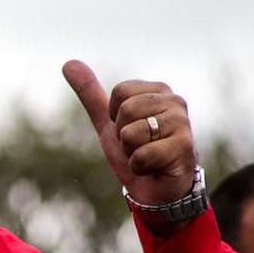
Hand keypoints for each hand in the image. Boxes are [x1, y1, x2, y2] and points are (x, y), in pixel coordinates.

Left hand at [63, 60, 195, 205]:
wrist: (154, 189)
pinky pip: (142, 155)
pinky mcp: (184, 148)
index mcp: (158, 90)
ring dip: (131, 152)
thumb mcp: (108, 121)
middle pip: (125, 110)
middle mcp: (175, 102)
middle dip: (123, 135)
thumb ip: (90, 93)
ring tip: (146, 156)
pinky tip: (154, 168)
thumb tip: (68, 63)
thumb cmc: (134, 151)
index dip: (115, 116)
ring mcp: (182, 124)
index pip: (119, 92)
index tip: (128, 128)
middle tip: (138, 145)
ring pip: (132, 133)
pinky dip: (140, 166)